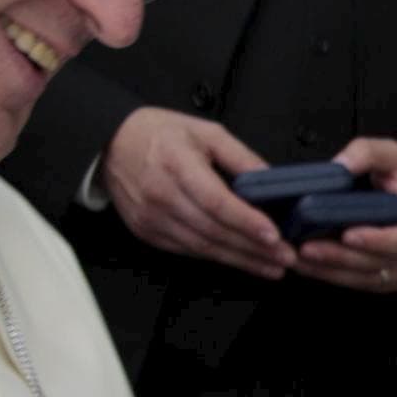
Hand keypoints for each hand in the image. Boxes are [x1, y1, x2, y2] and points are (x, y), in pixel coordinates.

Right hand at [101, 108, 288, 279]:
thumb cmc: (157, 135)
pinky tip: (241, 260)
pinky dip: (218, 257)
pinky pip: (188, 250)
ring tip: (271, 265)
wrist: (112, 144)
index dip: (246, 220)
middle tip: (284, 256)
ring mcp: (152, 217)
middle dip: (253, 247)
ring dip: (241, 259)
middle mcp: (161, 194)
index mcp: (176, 163)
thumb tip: (270, 179)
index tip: (272, 234)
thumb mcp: (205, 132)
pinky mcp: (148, 232)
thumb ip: (240, 156)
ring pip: (203, 246)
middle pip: (213, 230)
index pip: (215, 200)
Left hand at [289, 136, 396, 293]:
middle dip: (340, 257)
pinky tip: (312, 267)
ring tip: (302, 258)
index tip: (348, 235)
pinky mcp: (391, 280)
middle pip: (377, 262)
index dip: (375, 240)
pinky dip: (335, 277)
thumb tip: (342, 164)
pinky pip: (362, 284)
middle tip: (307, 248)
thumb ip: (368, 153)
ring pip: (366, 278)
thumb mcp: (395, 157)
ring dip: (331, 270)